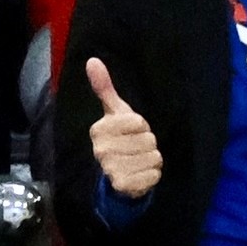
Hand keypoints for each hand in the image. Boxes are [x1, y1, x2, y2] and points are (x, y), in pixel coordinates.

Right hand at [82, 56, 163, 200]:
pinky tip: (141, 174)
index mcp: (99, 129)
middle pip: (149, 140)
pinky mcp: (123, 186)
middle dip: (148, 144)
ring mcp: (111, 169)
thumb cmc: (120, 137)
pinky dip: (153, 175)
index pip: (139, 121)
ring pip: (154, 157)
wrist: (118, 175)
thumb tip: (92, 60)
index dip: (141, 127)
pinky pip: (154, 175)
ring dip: (151, 160)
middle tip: (135, 148)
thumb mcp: (114, 112)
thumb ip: (104, 87)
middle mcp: (101, 150)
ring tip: (138, 161)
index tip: (131, 132)